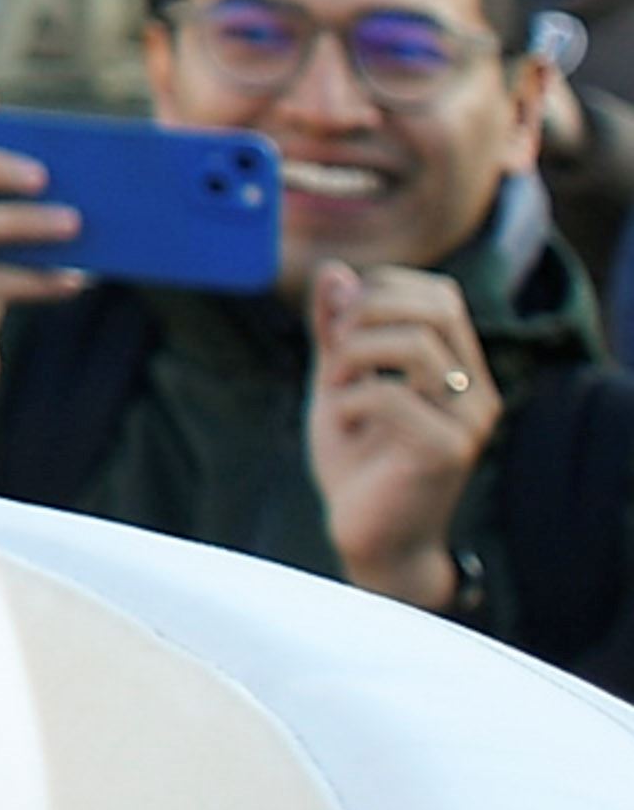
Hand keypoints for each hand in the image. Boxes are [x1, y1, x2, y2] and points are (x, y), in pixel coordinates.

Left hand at [306, 261, 504, 614]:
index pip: (439, 294)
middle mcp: (476, 391)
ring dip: (354, 355)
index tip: (339, 321)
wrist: (372, 539)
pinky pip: (391, 397)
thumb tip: (335, 270)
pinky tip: (344, 424)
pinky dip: (350, 400)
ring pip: (417, 345)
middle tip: (333, 348)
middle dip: (368, 312)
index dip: (381, 288)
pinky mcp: (447, 453)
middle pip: (437, 307)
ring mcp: (468, 422)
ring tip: (336, 387)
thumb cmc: (358, 461)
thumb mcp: (338, 383)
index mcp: (459, 369)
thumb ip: (336, 331)